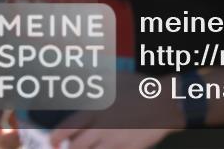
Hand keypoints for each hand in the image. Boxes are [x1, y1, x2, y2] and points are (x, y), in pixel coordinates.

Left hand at [49, 73, 181, 148]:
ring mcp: (116, 141)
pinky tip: (108, 146)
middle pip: (75, 147)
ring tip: (90, 145)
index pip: (65, 130)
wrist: (170, 101)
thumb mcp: (117, 81)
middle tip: (69, 147)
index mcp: (97, 110)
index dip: (55, 139)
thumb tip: (80, 86)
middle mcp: (103, 128)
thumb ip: (96, 86)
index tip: (54, 141)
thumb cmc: (142, 88)